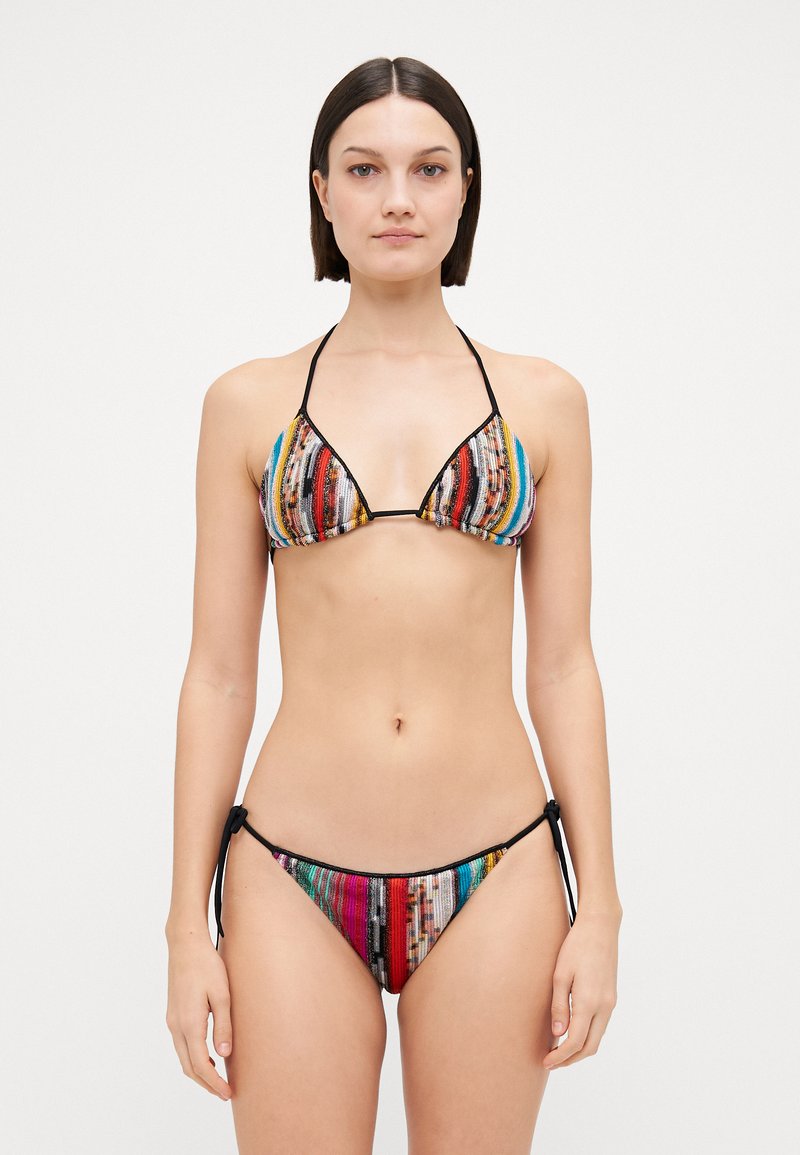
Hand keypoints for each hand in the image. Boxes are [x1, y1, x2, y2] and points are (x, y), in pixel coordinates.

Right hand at [166, 934, 233, 1099]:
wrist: (185, 944)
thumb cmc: (207, 965)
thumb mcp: (222, 994)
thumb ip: (223, 1026)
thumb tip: (224, 1056)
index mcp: (189, 1023)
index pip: (200, 1065)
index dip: (214, 1083)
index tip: (228, 1093)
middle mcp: (176, 1026)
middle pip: (188, 1067)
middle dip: (206, 1083)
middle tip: (225, 1093)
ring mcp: (172, 1021)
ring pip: (183, 1058)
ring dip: (199, 1072)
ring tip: (218, 1080)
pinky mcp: (173, 1014)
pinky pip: (181, 1045)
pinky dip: (193, 1058)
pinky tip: (208, 1056)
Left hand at [542, 907, 620, 1069]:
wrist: (601, 927)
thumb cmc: (576, 946)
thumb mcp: (560, 974)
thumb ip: (559, 1006)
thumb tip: (559, 1034)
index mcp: (589, 1002)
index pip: (575, 1042)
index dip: (560, 1057)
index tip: (546, 1062)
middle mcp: (604, 1006)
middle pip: (590, 1047)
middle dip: (571, 1059)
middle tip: (551, 1062)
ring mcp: (611, 1003)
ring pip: (597, 1038)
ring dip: (579, 1049)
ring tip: (559, 1050)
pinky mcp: (612, 997)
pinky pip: (601, 1025)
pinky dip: (587, 1036)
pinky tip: (572, 1031)